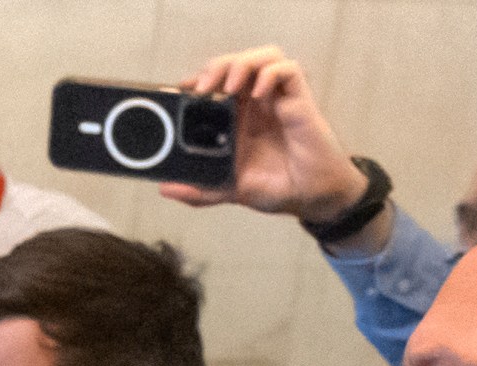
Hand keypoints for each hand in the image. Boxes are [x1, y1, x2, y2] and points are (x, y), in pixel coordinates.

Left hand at [164, 48, 364, 224]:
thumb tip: (165, 189)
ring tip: (230, 85)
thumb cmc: (276, 187)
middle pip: (238, 62)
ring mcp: (279, 100)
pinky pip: (289, 70)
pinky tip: (257, 93)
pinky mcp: (300, 102)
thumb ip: (199, 191)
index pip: (218, 81)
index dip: (200, 77)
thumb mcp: (229, 190)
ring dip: (243, 62)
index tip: (182, 89)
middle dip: (218, 66)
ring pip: (265, 57)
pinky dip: (271, 74)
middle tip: (203, 87)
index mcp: (238, 117)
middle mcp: (257, 104)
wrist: (311, 199)